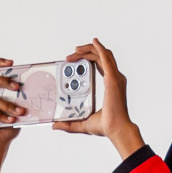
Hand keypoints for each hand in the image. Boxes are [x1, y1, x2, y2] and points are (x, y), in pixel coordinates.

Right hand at [0, 58, 23, 159]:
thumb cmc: (2, 129)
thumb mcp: (12, 109)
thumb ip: (15, 98)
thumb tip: (29, 88)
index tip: (12, 63)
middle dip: (5, 81)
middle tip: (18, 87)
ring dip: (8, 105)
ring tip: (20, 112)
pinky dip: (2, 115)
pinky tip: (11, 120)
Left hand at [51, 39, 142, 158]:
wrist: (116, 129)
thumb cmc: (106, 126)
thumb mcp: (83, 123)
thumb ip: (69, 123)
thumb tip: (55, 125)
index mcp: (111, 86)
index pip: (101, 66)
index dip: (89, 59)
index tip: (74, 60)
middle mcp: (115, 79)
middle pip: (102, 57)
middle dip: (87, 52)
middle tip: (72, 53)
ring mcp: (115, 78)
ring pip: (103, 55)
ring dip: (90, 49)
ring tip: (76, 49)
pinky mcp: (112, 79)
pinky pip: (106, 59)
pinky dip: (100, 49)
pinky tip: (93, 42)